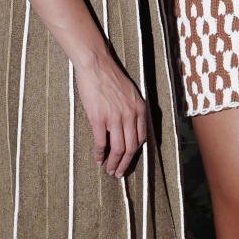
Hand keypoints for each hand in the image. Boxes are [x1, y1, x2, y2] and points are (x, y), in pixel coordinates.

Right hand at [74, 56, 149, 177]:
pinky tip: (98, 160)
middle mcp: (130, 115)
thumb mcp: (130, 93)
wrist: (96, 65)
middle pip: (131, 147)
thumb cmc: (110, 77)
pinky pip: (102, 142)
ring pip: (118, 149)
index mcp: (139, 109)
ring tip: (109, 171)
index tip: (129, 160)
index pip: (141, 138)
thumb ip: (132, 110)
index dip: (135, 153)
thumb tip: (129, 127)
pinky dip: (100, 154)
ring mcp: (115, 118)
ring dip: (114, 163)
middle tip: (119, 173)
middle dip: (125, 163)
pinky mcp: (99, 118)